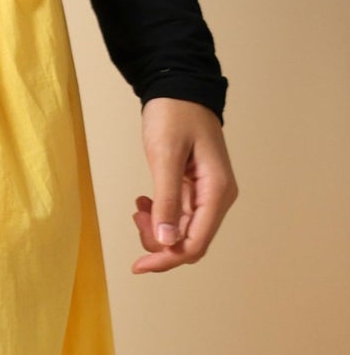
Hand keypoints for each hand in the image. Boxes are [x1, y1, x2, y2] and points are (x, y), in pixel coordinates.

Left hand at [132, 98, 238, 273]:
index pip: (195, 244)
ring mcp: (208, 195)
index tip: (138, 265)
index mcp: (217, 191)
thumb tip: (167, 242)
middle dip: (159, 242)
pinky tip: (144, 203)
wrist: (179, 89)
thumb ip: (167, 200)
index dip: (166, 260)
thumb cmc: (175, 115)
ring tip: (139, 207)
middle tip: (136, 218)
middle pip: (189, 243)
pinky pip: (178, 218)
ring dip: (156, 229)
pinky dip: (158, 217)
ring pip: (181, 234)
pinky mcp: (196, 191)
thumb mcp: (165, 156)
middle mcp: (218, 198)